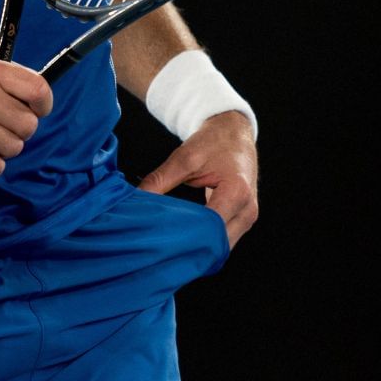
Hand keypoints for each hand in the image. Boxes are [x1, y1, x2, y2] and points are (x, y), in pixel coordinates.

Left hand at [137, 111, 258, 249]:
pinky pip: (224, 240)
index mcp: (236, 191)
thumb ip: (159, 180)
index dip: (184, 236)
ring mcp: (248, 217)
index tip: (160, 240)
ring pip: (222, 246)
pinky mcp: (243, 220)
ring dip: (199, 247)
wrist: (235, 132)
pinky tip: (187, 240)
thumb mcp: (184, 158)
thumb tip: (133, 199)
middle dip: (190, 247)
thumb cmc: (213, 142)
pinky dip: (207, 241)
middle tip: (160, 247)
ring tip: (172, 245)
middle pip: (217, 243)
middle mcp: (247, 209)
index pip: (209, 228)